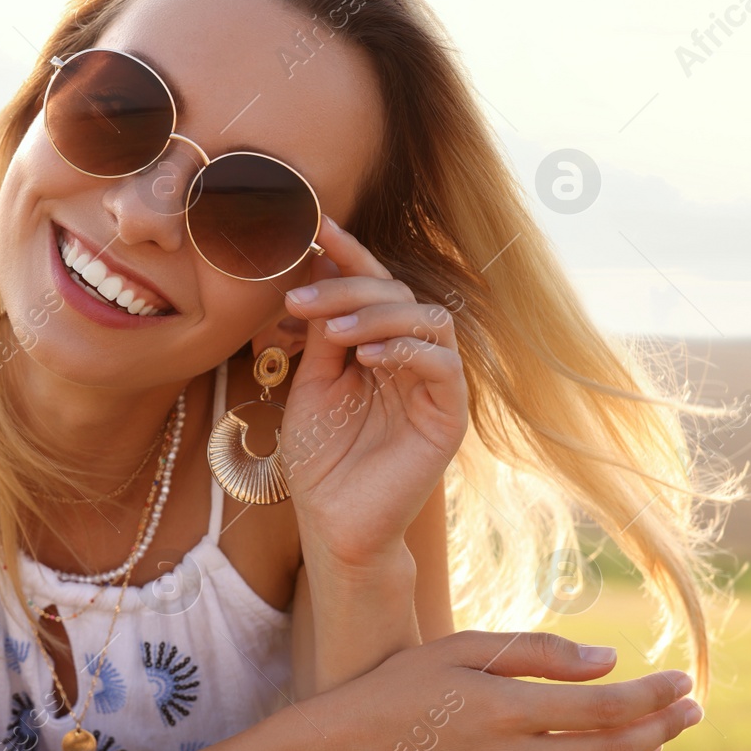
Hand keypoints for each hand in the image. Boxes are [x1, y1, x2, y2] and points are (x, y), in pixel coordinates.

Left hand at [278, 215, 466, 565]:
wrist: (333, 524)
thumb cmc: (320, 459)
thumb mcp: (311, 383)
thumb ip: (320, 331)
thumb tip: (317, 264)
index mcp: (380, 345)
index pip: (372, 286)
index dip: (348, 253)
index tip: (313, 226)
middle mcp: (413, 358)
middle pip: (399, 293)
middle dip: (350, 286)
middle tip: (300, 299)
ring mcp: (435, 385)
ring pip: (428, 319)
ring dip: (378, 314)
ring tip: (334, 332)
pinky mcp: (450, 416)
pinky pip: (444, 365)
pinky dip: (407, 351)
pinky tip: (368, 358)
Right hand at [316, 630, 701, 750]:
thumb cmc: (402, 687)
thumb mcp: (460, 648)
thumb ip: (536, 651)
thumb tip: (608, 661)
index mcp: (501, 709)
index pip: (604, 708)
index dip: (653, 696)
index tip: (682, 683)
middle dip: (661, 729)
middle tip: (687, 712)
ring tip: (647, 746)